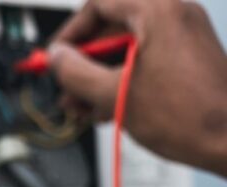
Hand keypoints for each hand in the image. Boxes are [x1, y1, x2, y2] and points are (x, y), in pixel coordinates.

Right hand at [49, 0, 226, 173]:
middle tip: (67, 89)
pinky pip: (145, 60)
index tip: (56, 57)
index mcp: (158, 12)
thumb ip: (75, 72)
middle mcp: (175, 16)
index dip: (70, 33)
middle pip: (111, 29)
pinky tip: (108, 108)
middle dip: (83, 63)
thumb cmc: (189, 117)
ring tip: (84, 107)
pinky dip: (122, 79)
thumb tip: (56, 58)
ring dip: (99, 76)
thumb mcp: (112, 94)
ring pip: (126, 48)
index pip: (98, 5)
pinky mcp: (189, 58)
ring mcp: (185, 37)